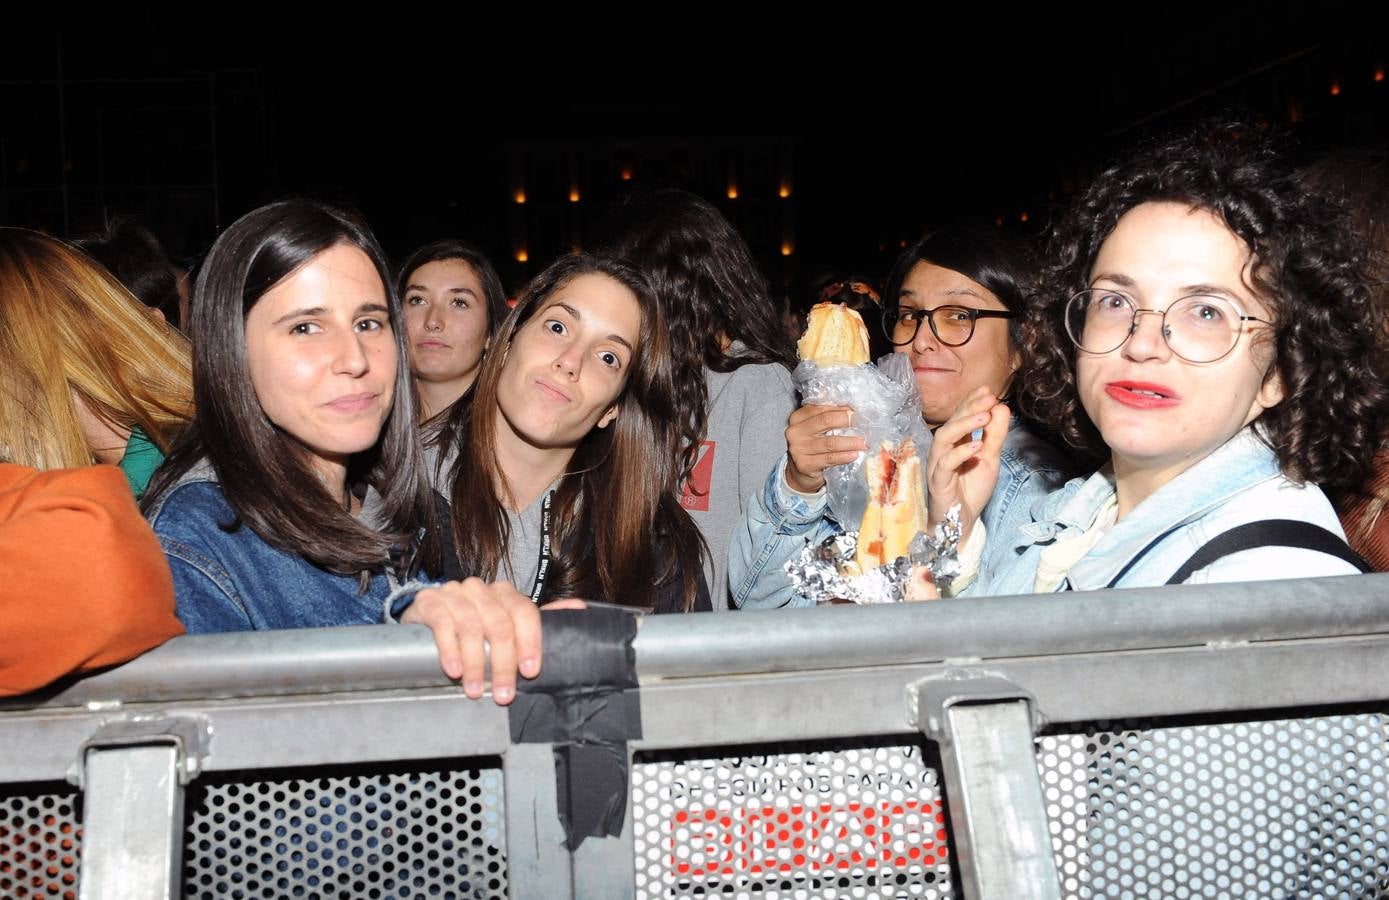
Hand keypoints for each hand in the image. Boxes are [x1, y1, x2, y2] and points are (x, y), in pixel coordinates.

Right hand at [402, 578, 583, 704]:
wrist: (428, 617)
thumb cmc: (474, 626)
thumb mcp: (507, 624)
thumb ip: (538, 621)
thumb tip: (579, 610)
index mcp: (506, 593)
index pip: (525, 613)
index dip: (530, 643)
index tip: (530, 672)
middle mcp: (481, 589)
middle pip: (499, 625)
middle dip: (502, 664)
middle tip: (502, 695)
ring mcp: (454, 592)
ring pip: (471, 627)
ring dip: (475, 664)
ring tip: (474, 691)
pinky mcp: (430, 601)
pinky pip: (442, 623)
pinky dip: (449, 649)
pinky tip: (453, 670)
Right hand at [784, 404, 867, 493]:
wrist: (799, 471)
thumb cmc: (813, 445)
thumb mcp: (816, 428)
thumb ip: (829, 416)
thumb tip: (851, 410)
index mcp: (798, 417)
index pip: (822, 408)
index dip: (841, 409)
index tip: (857, 412)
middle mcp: (795, 431)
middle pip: (825, 421)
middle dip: (847, 421)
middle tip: (862, 424)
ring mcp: (798, 449)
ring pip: (830, 442)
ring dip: (850, 442)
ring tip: (864, 443)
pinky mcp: (804, 464)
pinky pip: (829, 459)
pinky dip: (844, 456)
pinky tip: (854, 455)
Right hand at [926, 386, 1010, 542]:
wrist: (961, 522)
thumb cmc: (971, 490)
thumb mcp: (990, 459)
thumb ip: (995, 435)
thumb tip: (1001, 408)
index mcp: (954, 443)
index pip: (959, 417)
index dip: (971, 402)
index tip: (988, 389)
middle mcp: (943, 451)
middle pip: (951, 423)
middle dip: (969, 408)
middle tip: (989, 398)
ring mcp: (938, 465)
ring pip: (944, 439)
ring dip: (964, 425)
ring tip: (984, 416)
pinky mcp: (937, 482)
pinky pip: (945, 464)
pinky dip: (961, 453)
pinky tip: (977, 445)